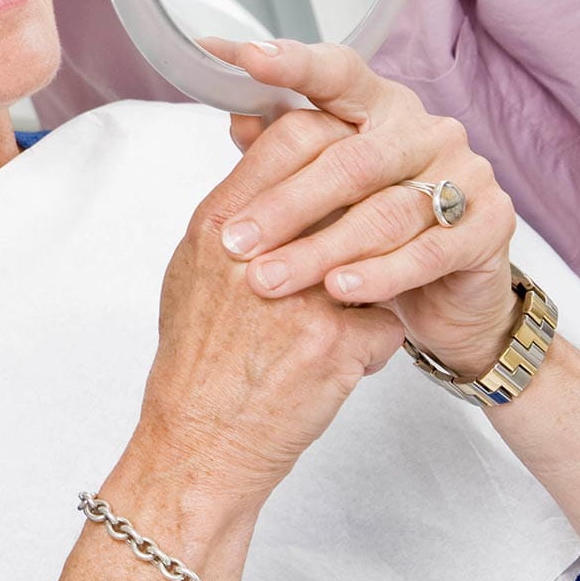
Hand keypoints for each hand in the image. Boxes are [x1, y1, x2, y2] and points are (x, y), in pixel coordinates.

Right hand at [137, 106, 408, 506]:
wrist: (198, 444)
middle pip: (345, 180)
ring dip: (377, 268)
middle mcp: (259, 253)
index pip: (291, 136)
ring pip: (378, 247)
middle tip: (379, 211)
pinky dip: (374, 341)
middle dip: (370, 195)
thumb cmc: (195, 361)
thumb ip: (232, 214)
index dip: (333, 137)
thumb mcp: (192, 270)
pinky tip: (348, 360)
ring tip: (360, 295)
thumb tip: (262, 162)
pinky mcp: (336, 346)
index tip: (349, 153)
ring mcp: (303, 298)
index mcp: (219, 227)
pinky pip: (387, 322)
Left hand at [199, 38, 521, 378]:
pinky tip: (339, 289)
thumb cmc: (372, 231)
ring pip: (385, 211)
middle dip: (287, 204)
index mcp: (382, 106)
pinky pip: (429, 251)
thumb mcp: (320, 192)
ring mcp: (467, 173)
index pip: (339, 74)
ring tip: (272, 278)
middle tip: (235, 241)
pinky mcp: (493, 224)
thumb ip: (281, 151)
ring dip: (321, 249)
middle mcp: (428, 129)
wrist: (447, 297)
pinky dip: (380, 273)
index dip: (294, 65)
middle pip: (351, 160)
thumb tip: (237, 114)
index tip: (247, 58)